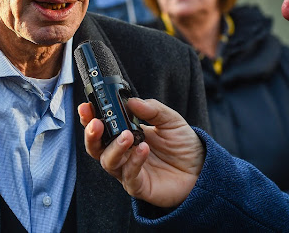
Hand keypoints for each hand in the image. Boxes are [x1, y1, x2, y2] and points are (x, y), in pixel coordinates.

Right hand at [78, 98, 203, 207]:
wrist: (202, 168)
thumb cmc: (182, 144)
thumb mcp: (170, 120)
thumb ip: (152, 109)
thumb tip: (132, 100)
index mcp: (125, 134)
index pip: (101, 127)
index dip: (90, 117)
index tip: (86, 106)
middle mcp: (122, 153)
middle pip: (96, 147)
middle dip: (91, 135)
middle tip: (96, 123)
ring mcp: (128, 171)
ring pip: (108, 162)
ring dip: (114, 147)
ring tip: (127, 135)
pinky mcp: (139, 186)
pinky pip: (129, 176)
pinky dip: (134, 162)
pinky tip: (143, 149)